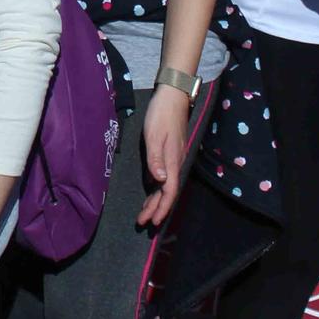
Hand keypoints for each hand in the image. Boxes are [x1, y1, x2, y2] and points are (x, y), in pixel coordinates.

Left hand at [136, 85, 192, 226]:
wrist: (172, 96)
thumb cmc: (161, 114)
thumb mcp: (154, 136)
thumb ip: (156, 159)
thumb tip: (160, 181)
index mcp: (173, 161)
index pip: (169, 191)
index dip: (162, 207)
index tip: (152, 221)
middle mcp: (175, 162)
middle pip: (167, 192)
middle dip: (156, 208)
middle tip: (143, 222)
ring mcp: (173, 157)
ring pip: (166, 185)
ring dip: (156, 199)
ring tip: (145, 212)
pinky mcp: (170, 152)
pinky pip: (164, 176)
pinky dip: (156, 187)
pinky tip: (150, 191)